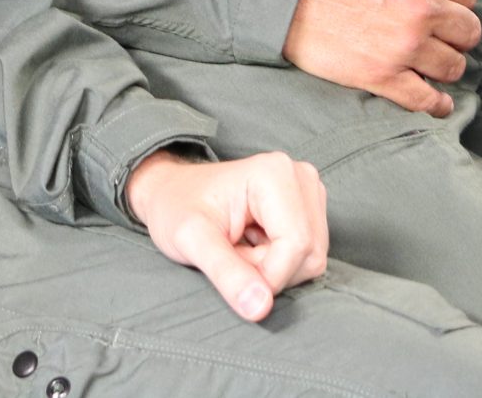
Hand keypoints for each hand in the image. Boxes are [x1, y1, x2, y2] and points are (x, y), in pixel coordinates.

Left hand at [126, 150, 329, 320]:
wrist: (171, 192)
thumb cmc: (176, 208)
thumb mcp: (190, 240)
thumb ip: (226, 273)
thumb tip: (260, 308)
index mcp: (275, 174)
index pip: (296, 245)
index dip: (267, 275)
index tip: (229, 268)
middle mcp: (300, 178)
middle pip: (308, 254)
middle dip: (268, 270)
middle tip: (231, 254)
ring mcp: (308, 192)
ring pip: (310, 259)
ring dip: (272, 269)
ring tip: (239, 249)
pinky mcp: (309, 209)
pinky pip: (308, 257)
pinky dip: (278, 264)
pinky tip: (253, 246)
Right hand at [281, 0, 481, 115]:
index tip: (445, 5)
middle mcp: (422, 10)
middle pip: (467, 32)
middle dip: (458, 33)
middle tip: (443, 35)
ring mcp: (404, 47)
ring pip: (452, 66)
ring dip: (447, 65)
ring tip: (437, 63)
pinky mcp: (383, 76)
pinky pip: (425, 99)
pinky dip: (436, 103)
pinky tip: (438, 102)